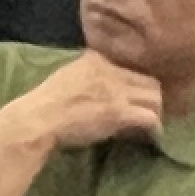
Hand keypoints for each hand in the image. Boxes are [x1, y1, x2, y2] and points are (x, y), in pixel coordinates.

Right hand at [13, 50, 169, 149]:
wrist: (38, 119)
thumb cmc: (45, 103)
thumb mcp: (67, 76)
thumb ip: (87, 76)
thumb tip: (102, 89)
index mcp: (95, 59)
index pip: (130, 67)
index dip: (136, 84)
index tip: (136, 97)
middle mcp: (109, 70)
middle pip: (149, 81)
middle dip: (153, 97)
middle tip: (151, 112)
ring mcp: (116, 91)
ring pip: (155, 98)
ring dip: (156, 112)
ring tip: (152, 124)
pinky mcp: (119, 112)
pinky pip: (150, 118)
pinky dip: (154, 129)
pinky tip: (153, 136)